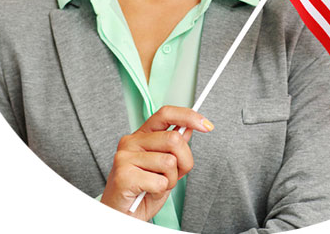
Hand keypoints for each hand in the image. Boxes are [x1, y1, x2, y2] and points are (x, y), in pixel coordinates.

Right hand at [100, 105, 213, 220]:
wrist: (122, 215)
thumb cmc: (142, 191)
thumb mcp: (163, 167)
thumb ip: (173, 148)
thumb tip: (188, 129)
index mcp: (141, 136)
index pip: (166, 114)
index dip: (188, 116)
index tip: (207, 125)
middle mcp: (131, 142)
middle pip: (174, 139)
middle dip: (184, 161)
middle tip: (172, 175)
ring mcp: (125, 157)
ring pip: (169, 162)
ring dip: (170, 180)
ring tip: (155, 185)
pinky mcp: (124, 175)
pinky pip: (159, 181)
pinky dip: (159, 191)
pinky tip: (147, 192)